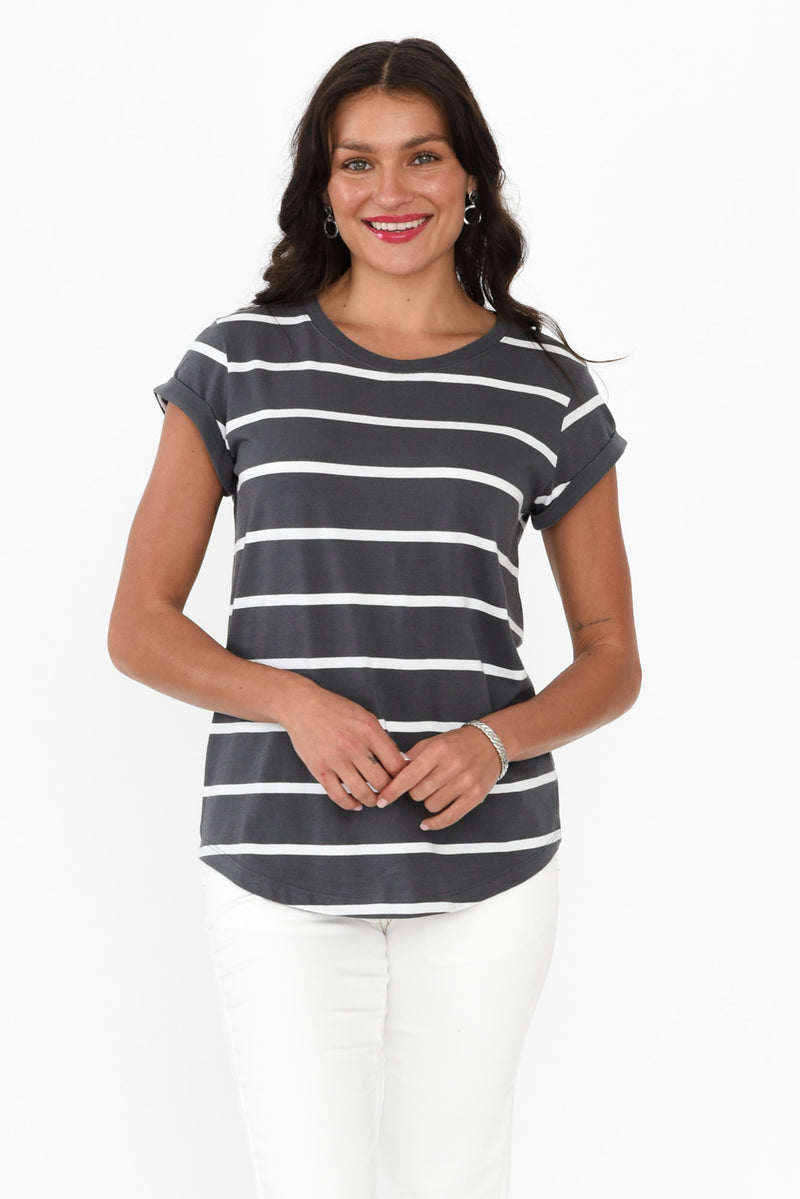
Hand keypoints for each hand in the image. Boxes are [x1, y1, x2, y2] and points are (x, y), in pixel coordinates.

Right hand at [278, 677, 406, 810]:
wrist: (302, 706)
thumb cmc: (335, 709)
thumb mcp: (365, 716)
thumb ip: (381, 738)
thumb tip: (399, 761)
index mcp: (369, 730)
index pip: (396, 763)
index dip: (403, 776)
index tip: (402, 779)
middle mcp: (354, 745)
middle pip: (382, 781)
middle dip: (388, 791)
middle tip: (389, 792)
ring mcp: (336, 759)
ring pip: (362, 792)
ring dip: (371, 800)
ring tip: (373, 799)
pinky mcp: (319, 769)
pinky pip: (338, 796)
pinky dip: (350, 804)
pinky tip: (355, 803)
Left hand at [374, 725, 502, 830]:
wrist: (491, 742)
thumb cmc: (456, 743)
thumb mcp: (432, 742)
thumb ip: (412, 757)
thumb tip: (391, 773)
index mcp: (437, 750)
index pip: (408, 775)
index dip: (392, 790)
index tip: (382, 801)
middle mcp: (451, 766)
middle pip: (418, 793)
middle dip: (414, 792)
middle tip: (422, 784)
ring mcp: (465, 782)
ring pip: (431, 805)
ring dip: (428, 802)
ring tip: (436, 791)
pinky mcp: (475, 796)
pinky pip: (450, 817)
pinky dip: (435, 823)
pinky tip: (426, 824)